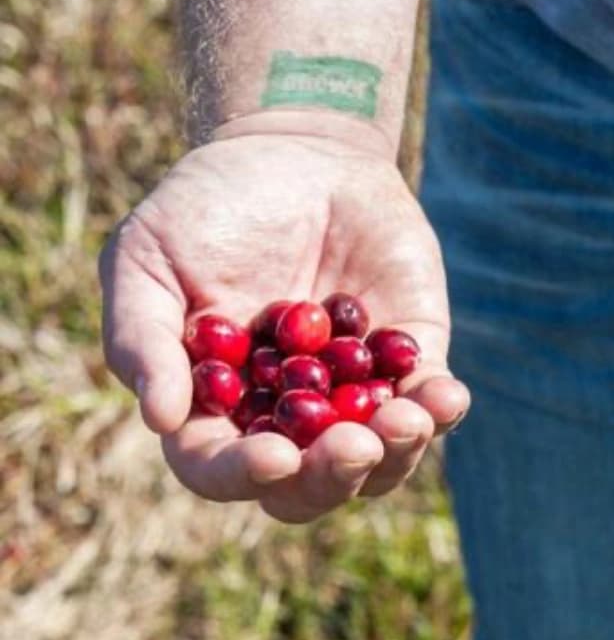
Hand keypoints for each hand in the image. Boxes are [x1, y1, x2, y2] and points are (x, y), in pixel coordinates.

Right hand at [99, 111, 468, 522]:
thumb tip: (161, 418)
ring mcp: (351, 398)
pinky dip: (441, 411)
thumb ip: (143, 337)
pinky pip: (430, 407)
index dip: (243, 475)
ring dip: (397, 454)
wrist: (296, 153)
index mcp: (217, 408)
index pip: (220, 467)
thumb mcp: (146, 258)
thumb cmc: (207, 208)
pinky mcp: (409, 365)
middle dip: (331, 478)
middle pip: (308, 487)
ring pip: (380, 463)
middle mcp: (286, 419)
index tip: (276, 457)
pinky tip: (445, 395)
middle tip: (353, 446)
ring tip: (407, 419)